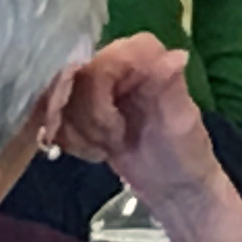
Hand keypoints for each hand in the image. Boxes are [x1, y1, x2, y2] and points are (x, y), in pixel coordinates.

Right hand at [50, 34, 216, 207]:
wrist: (172, 186)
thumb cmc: (185, 153)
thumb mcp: (181, 123)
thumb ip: (172, 87)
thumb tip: (178, 54)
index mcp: (147, 58)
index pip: (107, 57)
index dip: (100, 90)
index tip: (114, 125)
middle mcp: (119, 63)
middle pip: (78, 76)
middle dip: (89, 117)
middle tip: (112, 143)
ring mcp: (99, 84)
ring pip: (62, 97)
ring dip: (80, 131)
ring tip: (108, 148)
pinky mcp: (83, 106)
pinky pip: (56, 115)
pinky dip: (72, 139)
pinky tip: (96, 150)